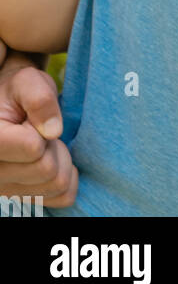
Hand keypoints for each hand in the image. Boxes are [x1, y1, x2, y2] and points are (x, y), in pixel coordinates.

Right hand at [0, 52, 77, 206]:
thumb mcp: (28, 82)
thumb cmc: (17, 93)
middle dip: (54, 145)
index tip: (29, 120)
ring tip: (42, 145)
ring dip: (60, 160)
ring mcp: (4, 193)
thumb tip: (54, 131)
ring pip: (56, 185)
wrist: (7, 111)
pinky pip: (62, 197)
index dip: (42, 128)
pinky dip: (66, 178)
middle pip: (47, 170)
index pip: (34, 148)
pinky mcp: (20, 201)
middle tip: (40, 131)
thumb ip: (40, 99)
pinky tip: (51, 160)